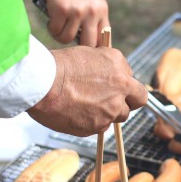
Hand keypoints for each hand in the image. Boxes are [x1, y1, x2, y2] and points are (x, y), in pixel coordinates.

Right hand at [27, 46, 146, 136]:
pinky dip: (90, 122)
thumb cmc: (60, 65)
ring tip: (86, 106)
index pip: (139, 89)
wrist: (41, 83)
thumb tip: (117, 74)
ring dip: (106, 114)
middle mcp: (120, 91)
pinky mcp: (96, 126)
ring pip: (115, 118)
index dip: (130, 92)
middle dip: (123, 104)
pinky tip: (76, 112)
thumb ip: (111, 67)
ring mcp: (109, 111)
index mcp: (120, 71)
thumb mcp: (92, 54)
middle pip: (132, 106)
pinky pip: (99, 127)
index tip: (121, 92)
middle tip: (107, 102)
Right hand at [38, 0, 109, 46]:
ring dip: (60, 36)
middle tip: (69, 41)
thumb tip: (90, 45)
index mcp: (102, 10)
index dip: (97, 49)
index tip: (89, 55)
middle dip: (78, 47)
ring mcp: (78, 11)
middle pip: (89, 44)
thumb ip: (92, 17)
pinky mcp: (62, 10)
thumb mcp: (88, 0)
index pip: (105, 37)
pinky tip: (51, 20)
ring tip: (57, 26)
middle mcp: (93, 11)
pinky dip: (52, 29)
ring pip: (68, 39)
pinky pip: (56, 31)